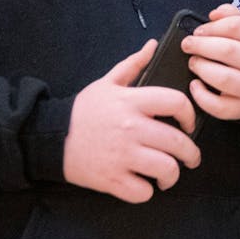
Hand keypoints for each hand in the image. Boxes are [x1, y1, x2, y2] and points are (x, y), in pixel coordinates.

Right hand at [63, 40, 201, 202]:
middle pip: (178, 142)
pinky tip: (145, 184)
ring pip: (166, 169)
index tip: (189, 124)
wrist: (48, 138)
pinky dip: (147, 191)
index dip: (191, 115)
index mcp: (131, 102)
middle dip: (191, 153)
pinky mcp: (110, 179)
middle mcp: (130, 128)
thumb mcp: (106, 83)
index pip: (177, 103)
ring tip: (169, 174)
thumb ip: (133, 65)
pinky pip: (142, 192)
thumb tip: (153, 46)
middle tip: (191, 157)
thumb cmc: (81, 111)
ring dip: (173, 175)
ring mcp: (121, 156)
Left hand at [183, 4, 239, 120]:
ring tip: (194, 62)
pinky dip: (200, 94)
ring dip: (200, 67)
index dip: (212, 27)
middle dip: (201, 45)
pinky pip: (216, 104)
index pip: (237, 26)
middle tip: (187, 44)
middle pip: (228, 50)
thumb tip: (215, 14)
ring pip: (222, 77)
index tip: (199, 31)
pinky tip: (195, 85)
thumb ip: (232, 17)